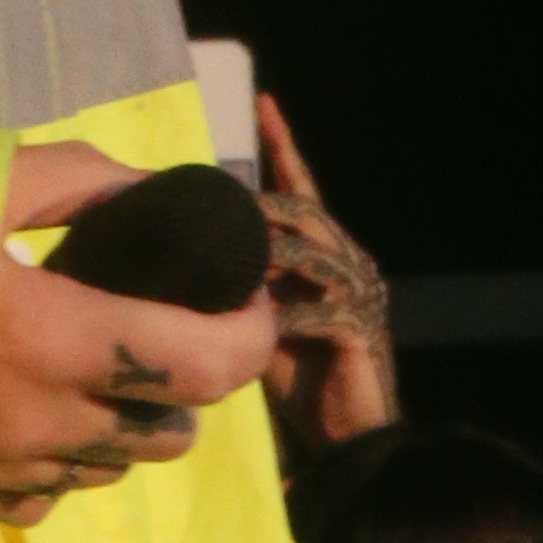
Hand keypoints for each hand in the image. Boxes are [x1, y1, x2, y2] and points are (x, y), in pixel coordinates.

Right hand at [0, 142, 279, 525]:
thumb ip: (79, 181)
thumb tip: (155, 192)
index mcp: (57, 336)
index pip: (210, 366)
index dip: (250, 333)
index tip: (242, 298)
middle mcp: (47, 421)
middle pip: (179, 429)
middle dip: (192, 379)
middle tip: (157, 320)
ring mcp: (7, 471)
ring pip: (118, 465)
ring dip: (127, 420)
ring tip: (82, 360)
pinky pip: (53, 495)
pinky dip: (61, 457)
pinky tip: (22, 405)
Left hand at [255, 95, 396, 468]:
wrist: (349, 439)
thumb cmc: (304, 380)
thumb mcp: (261, 323)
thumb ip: (238, 289)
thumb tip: (183, 265)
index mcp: (329, 255)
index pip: (304, 190)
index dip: (285, 147)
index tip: (264, 103)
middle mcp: (351, 263)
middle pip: (306, 212)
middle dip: (262, 208)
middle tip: (220, 211)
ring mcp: (359, 294)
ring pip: (312, 252)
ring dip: (268, 255)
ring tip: (231, 263)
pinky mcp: (358, 330)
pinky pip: (317, 310)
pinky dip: (284, 316)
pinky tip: (259, 328)